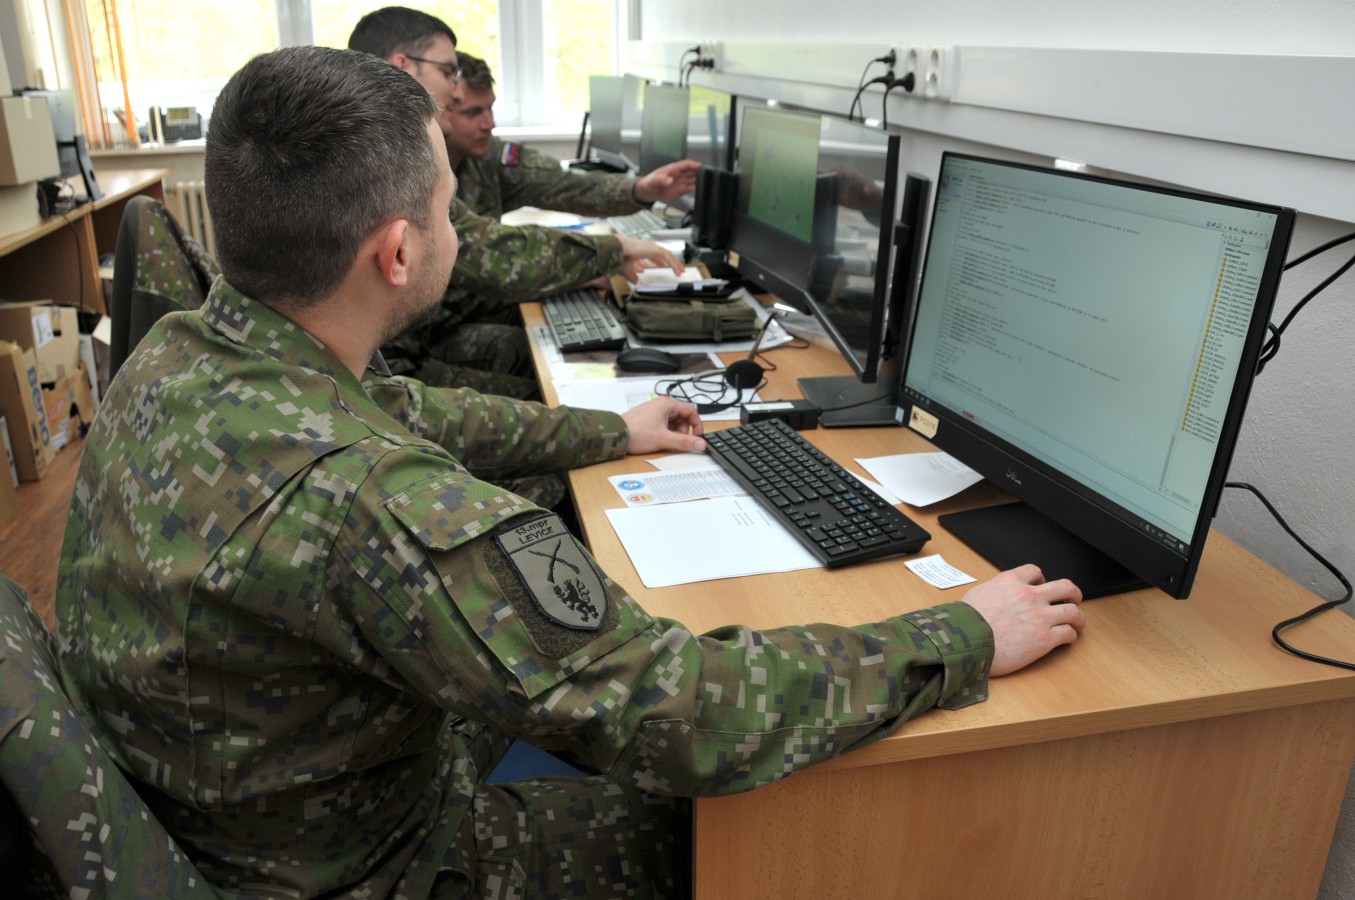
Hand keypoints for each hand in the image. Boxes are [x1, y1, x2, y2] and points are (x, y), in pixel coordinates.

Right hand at [617, 235, 684, 282]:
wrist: (617, 250)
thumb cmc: (619, 257)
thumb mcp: (627, 270)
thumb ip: (632, 275)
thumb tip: (635, 281)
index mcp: (642, 251)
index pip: (654, 256)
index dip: (660, 262)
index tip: (663, 267)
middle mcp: (648, 247)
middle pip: (664, 255)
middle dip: (671, 262)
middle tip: (676, 269)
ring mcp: (652, 247)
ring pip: (668, 255)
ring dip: (675, 264)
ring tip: (680, 271)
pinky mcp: (655, 250)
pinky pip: (668, 257)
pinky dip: (674, 264)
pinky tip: (677, 270)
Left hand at [622, 397, 705, 453]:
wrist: (615, 436)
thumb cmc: (636, 433)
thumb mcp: (664, 439)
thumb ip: (685, 442)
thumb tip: (701, 444)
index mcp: (667, 404)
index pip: (691, 411)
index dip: (697, 425)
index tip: (697, 437)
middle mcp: (661, 405)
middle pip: (682, 417)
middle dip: (682, 431)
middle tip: (675, 441)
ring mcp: (654, 411)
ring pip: (673, 422)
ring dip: (673, 433)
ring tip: (663, 441)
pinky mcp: (648, 418)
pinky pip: (663, 424)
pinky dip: (664, 433)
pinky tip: (657, 440)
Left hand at [633, 160, 701, 203]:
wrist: (647, 192)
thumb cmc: (649, 183)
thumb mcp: (653, 181)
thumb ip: (660, 180)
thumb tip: (668, 180)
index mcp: (673, 169)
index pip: (686, 164)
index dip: (694, 164)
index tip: (701, 166)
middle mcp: (679, 174)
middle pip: (693, 171)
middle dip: (701, 172)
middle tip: (708, 175)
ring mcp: (681, 182)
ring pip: (694, 179)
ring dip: (700, 180)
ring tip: (706, 183)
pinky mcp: (682, 189)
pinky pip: (692, 188)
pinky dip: (697, 188)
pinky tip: (700, 190)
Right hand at [960, 564, 1084, 675]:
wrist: (964, 643)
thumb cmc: (963, 623)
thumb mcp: (976, 595)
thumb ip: (993, 591)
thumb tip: (995, 596)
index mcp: (1010, 582)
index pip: (1035, 571)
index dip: (1041, 579)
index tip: (1042, 587)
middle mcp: (1029, 596)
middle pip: (1065, 587)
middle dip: (1073, 594)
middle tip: (1073, 600)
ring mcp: (1040, 617)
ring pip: (1073, 611)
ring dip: (1078, 617)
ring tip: (1078, 623)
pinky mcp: (1045, 638)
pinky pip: (1068, 633)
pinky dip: (1071, 635)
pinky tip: (1068, 639)